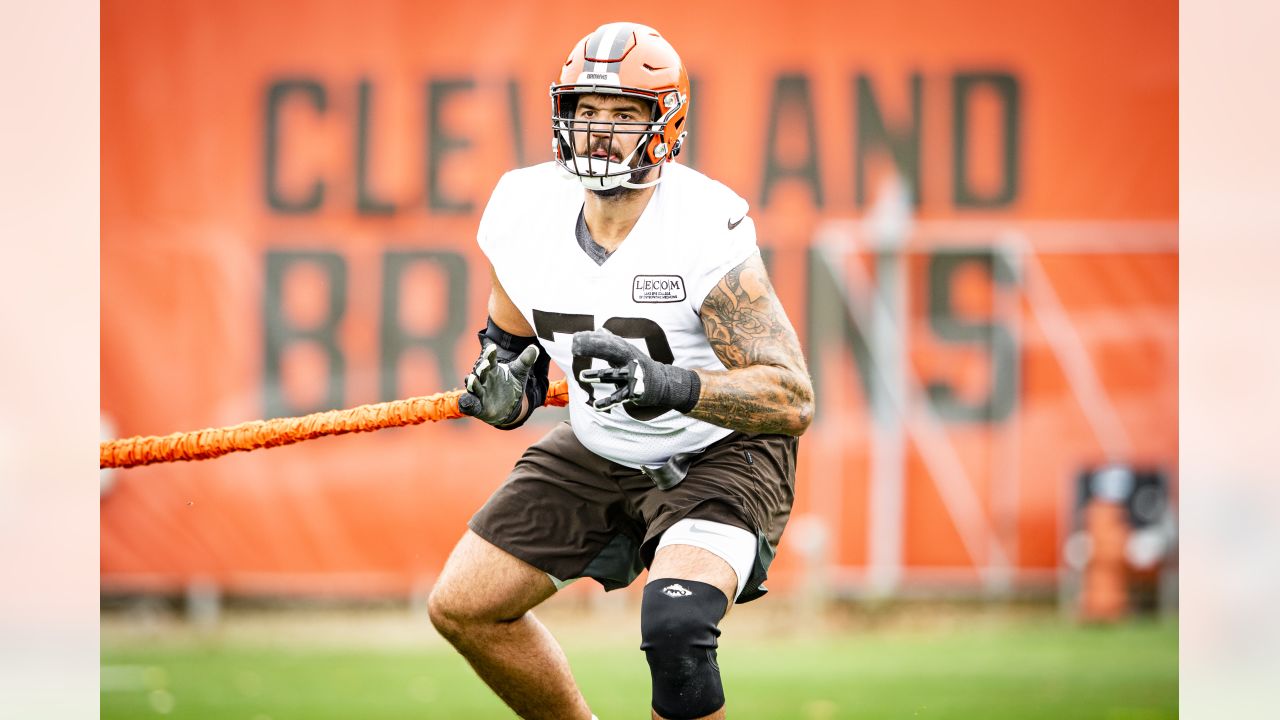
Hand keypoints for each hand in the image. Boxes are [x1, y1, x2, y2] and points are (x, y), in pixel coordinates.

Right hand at [459, 342, 540, 426]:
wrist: (507, 407)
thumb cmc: (510, 386)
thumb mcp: (519, 373)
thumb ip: (525, 360)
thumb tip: (535, 347)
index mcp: (493, 369)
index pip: (490, 359)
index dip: (490, 354)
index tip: (492, 347)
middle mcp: (484, 379)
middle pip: (481, 372)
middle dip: (482, 368)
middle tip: (485, 363)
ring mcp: (480, 392)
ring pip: (474, 386)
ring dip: (472, 383)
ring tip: (472, 379)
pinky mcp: (477, 406)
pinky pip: (470, 404)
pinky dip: (467, 403)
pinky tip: (466, 402)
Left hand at [572, 330, 699, 412]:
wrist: (665, 383)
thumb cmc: (642, 366)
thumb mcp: (629, 352)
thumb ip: (613, 342)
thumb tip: (600, 329)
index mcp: (627, 351)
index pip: (609, 343)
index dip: (595, 340)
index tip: (578, 337)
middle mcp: (629, 362)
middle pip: (610, 354)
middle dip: (594, 350)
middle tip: (576, 349)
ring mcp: (632, 377)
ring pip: (612, 375)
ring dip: (596, 375)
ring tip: (582, 375)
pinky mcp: (633, 392)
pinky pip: (618, 397)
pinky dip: (607, 402)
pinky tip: (596, 406)